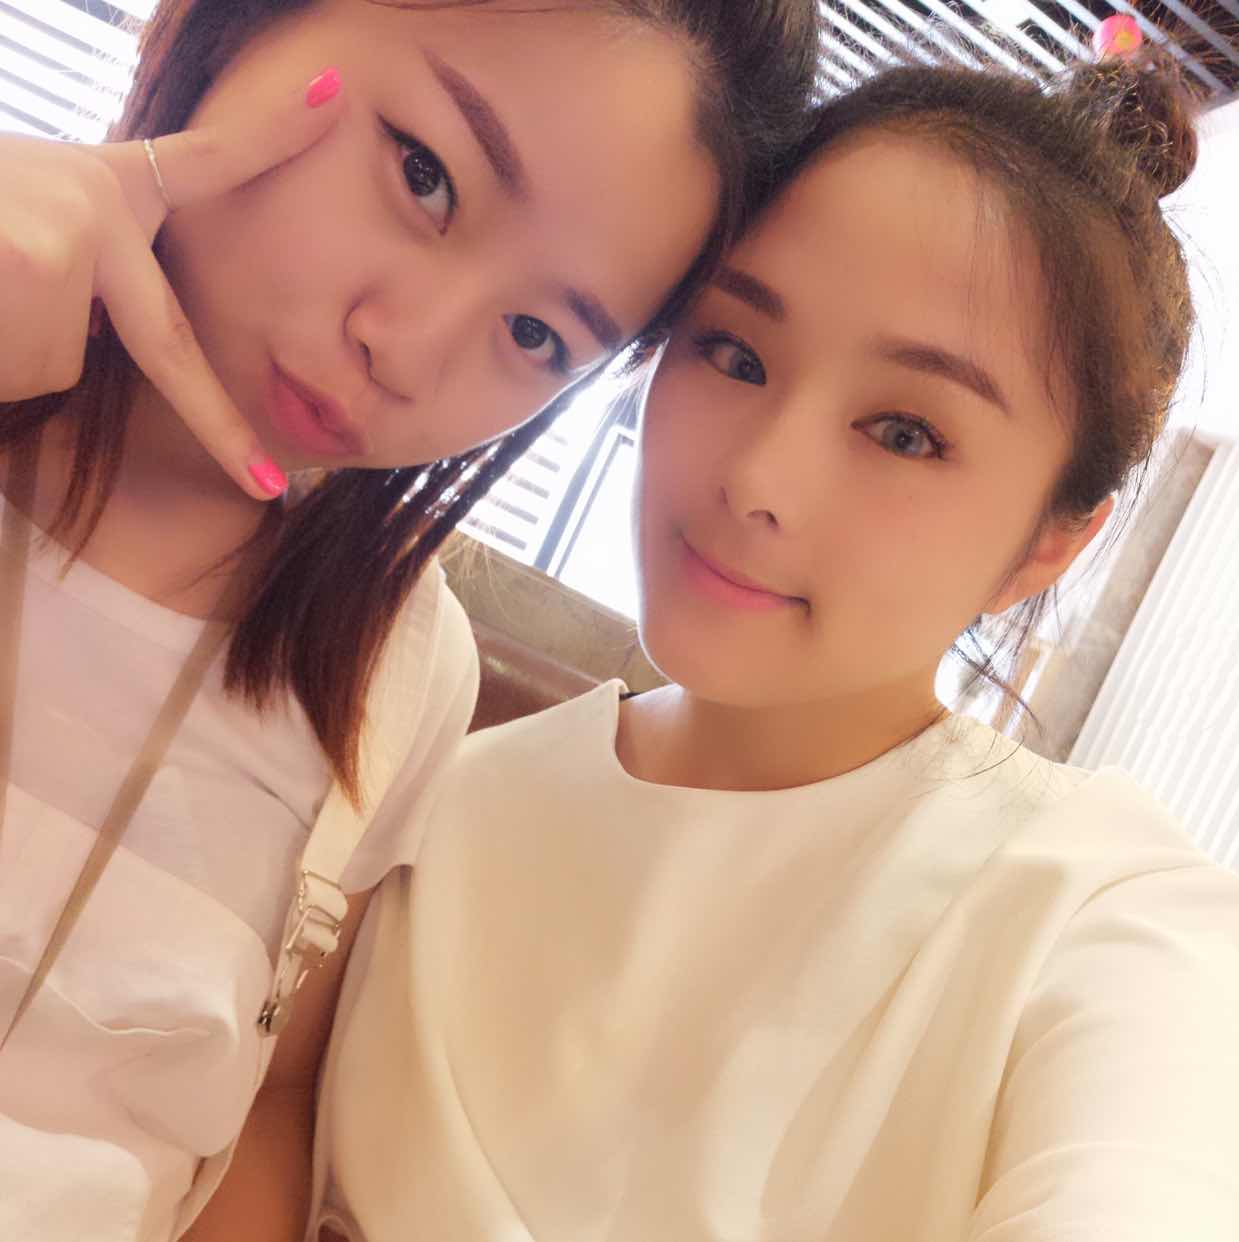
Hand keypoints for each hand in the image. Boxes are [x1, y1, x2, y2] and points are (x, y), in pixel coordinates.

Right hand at [0, 67, 343, 498]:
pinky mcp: (37, 267)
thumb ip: (82, 261)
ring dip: (11, 356)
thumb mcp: (23, 219)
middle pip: (161, 345)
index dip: (271, 136)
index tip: (335, 99)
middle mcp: (99, 204)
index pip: (204, 160)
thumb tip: (93, 327)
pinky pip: (30, 371)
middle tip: (268, 486)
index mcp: (104, 183)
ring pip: (65, 365)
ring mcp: (70, 238)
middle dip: (223, 430)